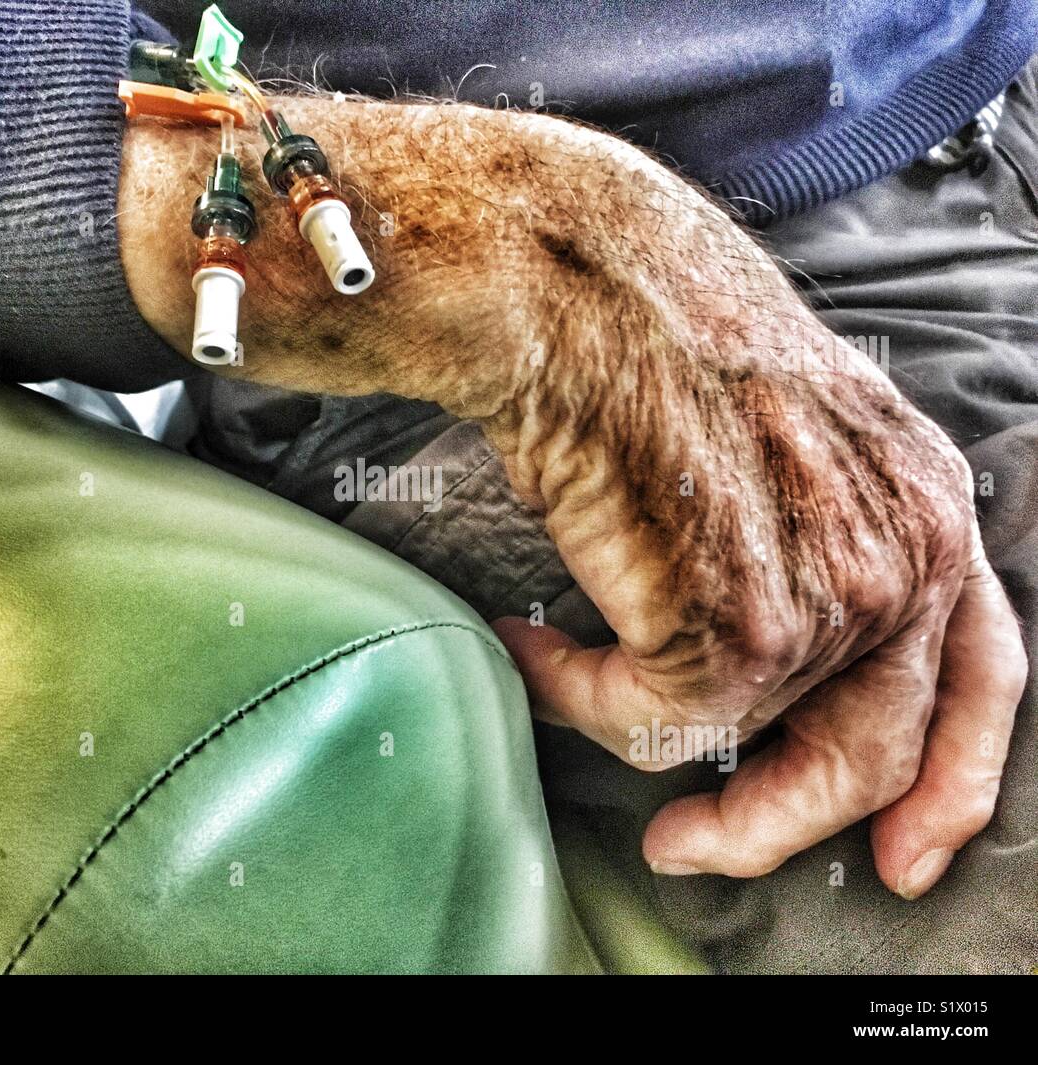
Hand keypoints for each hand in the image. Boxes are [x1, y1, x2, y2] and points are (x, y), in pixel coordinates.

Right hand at [118, 97, 1026, 897]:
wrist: (576, 282)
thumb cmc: (649, 334)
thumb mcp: (789, 430)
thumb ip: (820, 535)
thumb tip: (769, 656)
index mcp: (924, 498)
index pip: (981, 674)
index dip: (946, 781)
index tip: (899, 854)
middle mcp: (900, 552)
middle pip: (866, 751)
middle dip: (771, 819)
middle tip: (689, 840)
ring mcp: (826, 597)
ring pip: (731, 738)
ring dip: (629, 715)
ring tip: (560, 660)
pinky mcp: (735, 627)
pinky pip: (646, 719)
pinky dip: (575, 692)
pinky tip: (533, 636)